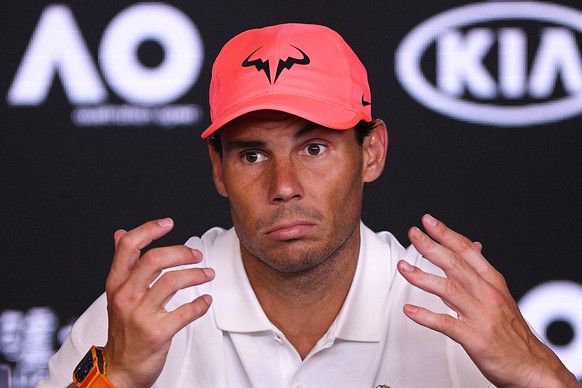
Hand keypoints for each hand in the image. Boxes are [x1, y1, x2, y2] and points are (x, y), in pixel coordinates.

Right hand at [103, 218, 214, 387]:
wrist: (120, 369)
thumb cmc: (123, 330)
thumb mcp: (116, 294)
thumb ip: (123, 264)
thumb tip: (120, 233)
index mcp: (116, 284)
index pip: (129, 247)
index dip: (149, 229)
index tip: (168, 223)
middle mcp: (125, 296)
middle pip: (155, 260)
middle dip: (181, 252)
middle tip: (196, 255)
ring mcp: (141, 315)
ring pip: (173, 281)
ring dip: (196, 274)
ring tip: (207, 274)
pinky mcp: (158, 332)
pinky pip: (186, 311)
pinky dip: (201, 304)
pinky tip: (206, 300)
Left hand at [397, 214, 579, 387]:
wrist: (531, 366)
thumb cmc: (512, 332)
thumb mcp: (500, 295)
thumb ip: (481, 272)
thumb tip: (473, 247)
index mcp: (492, 283)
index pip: (467, 250)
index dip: (446, 234)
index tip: (428, 221)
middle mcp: (486, 295)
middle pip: (456, 264)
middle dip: (431, 246)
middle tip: (413, 233)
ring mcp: (480, 315)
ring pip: (449, 290)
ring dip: (423, 276)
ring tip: (404, 267)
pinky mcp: (474, 337)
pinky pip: (445, 323)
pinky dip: (425, 316)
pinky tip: (410, 309)